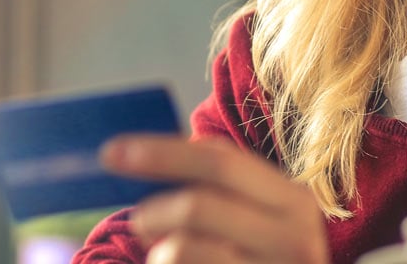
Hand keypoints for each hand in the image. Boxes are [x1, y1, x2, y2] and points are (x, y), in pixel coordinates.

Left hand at [101, 134, 328, 263]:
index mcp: (293, 200)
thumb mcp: (256, 214)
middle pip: (198, 206)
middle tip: (137, 220)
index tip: (113, 152)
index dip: (162, 152)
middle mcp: (293, 238)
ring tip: (164, 256)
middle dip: (153, 208)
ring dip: (158, 251)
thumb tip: (136, 156)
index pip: (220, 160)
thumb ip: (215, 186)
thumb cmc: (260, 251)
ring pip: (182, 248)